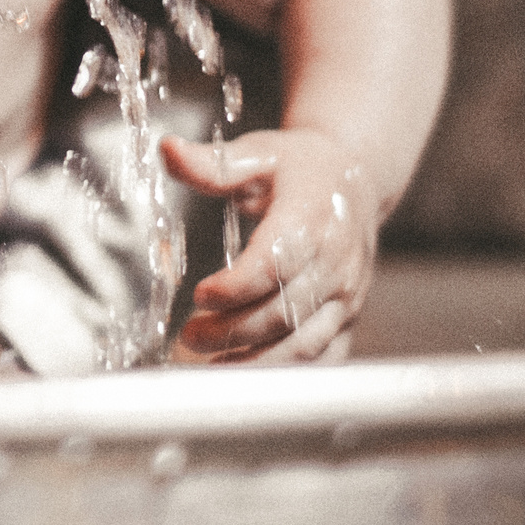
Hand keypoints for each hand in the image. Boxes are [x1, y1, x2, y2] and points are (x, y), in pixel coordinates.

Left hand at [160, 129, 376, 363]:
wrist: (358, 180)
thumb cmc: (301, 168)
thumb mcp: (258, 153)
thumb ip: (212, 164)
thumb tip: (166, 149)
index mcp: (312, 218)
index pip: (274, 264)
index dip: (235, 287)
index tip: (199, 295)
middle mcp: (336, 262)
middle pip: (284, 312)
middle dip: (233, 331)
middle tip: (189, 336)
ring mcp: (347, 295)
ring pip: (305, 344)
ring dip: (256, 363)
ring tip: (209, 366)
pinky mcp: (348, 316)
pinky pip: (323, 357)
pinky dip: (287, 374)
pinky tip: (246, 375)